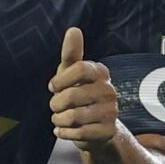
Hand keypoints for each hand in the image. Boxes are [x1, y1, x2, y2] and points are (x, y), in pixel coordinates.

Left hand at [49, 26, 119, 150]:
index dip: (60, 80)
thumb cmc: (79, 95)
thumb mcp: (71, 74)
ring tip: (60, 119)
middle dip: (55, 104)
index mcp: (101, 72)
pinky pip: (78, 133)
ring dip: (59, 120)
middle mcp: (109, 91)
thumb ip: (71, 53)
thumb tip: (74, 29)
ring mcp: (111, 112)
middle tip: (55, 107)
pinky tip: (64, 131)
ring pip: (73, 116)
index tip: (53, 87)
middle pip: (72, 95)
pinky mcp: (108, 132)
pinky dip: (65, 133)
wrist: (95, 128)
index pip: (79, 69)